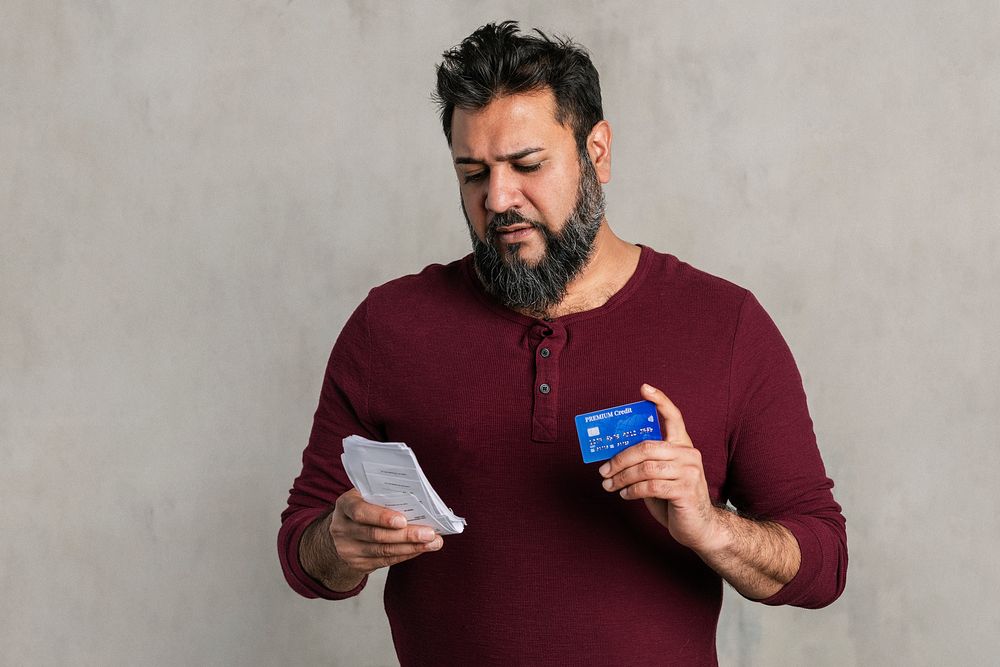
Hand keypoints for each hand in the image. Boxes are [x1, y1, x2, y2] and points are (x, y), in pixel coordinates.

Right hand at [329, 488, 443, 575]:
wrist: (342, 531)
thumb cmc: (363, 506)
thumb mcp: (366, 496)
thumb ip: (384, 497)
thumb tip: (419, 502)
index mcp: (345, 505)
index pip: (360, 511)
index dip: (381, 517)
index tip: (403, 520)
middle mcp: (342, 528)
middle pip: (376, 535)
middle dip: (406, 535)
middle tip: (430, 533)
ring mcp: (348, 549)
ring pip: (383, 550)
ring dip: (412, 547)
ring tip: (433, 542)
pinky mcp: (358, 564)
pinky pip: (385, 561)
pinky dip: (405, 554)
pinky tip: (420, 549)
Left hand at [599, 384, 722, 553]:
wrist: (699, 527)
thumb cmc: (674, 498)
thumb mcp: (660, 475)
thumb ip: (646, 461)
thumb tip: (613, 456)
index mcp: (682, 445)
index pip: (673, 417)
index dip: (660, 401)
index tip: (644, 388)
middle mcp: (688, 454)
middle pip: (646, 446)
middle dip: (619, 458)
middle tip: (603, 470)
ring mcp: (690, 471)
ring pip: (645, 468)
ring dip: (622, 478)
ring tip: (610, 485)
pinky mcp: (686, 490)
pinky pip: (651, 486)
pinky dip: (633, 490)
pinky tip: (625, 495)